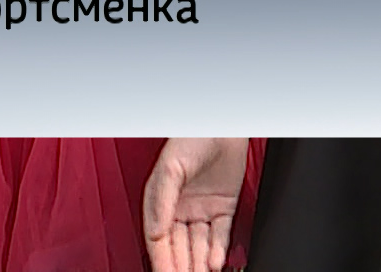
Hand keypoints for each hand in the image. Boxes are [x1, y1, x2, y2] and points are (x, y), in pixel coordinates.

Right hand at [144, 137, 247, 271]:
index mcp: (161, 200)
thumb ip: (161, 202)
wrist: (223, 123)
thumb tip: (155, 233)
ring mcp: (203, 209)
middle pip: (179, 247)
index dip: (162, 261)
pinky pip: (220, 234)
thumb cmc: (192, 136)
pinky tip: (214, 263)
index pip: (159, 240)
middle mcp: (181, 208)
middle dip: (181, 267)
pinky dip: (218, 250)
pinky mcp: (224, 206)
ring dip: (199, 264)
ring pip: (199, 245)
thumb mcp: (170, 168)